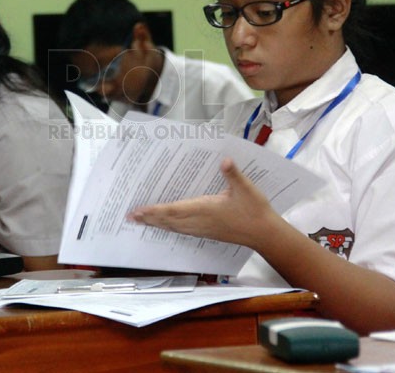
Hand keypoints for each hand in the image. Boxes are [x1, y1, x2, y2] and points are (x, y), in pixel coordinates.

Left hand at [127, 158, 279, 248]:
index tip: (139, 210)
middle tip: (130, 216)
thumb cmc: (255, 210)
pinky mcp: (207, 233)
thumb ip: (233, 174)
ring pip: (174, 227)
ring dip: (157, 223)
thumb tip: (225, 160)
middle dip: (149, 218)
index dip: (155, 210)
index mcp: (205, 209)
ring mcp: (203, 229)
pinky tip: (165, 226)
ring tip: (142, 220)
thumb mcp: (246, 188)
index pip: (174, 210)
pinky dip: (169, 228)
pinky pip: (182, 231)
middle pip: (169, 221)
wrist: (264, 234)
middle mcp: (200, 221)